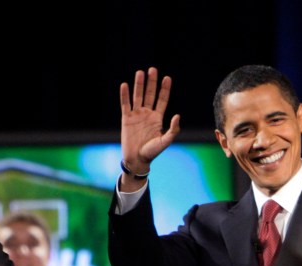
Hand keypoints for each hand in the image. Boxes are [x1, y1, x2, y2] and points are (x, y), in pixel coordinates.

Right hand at [119, 67, 180, 187]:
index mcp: (157, 118)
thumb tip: (177, 116)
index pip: (162, 100)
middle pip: (150, 94)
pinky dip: (124, 95)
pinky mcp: (126, 119)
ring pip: (138, 97)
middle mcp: (147, 114)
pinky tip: (125, 85)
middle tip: (152, 70)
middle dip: (151, 82)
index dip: (164, 89)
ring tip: (140, 73)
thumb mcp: (165, 141)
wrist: (137, 159)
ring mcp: (136, 115)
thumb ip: (173, 129)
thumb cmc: (152, 152)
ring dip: (139, 85)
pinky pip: (125, 104)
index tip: (167, 78)